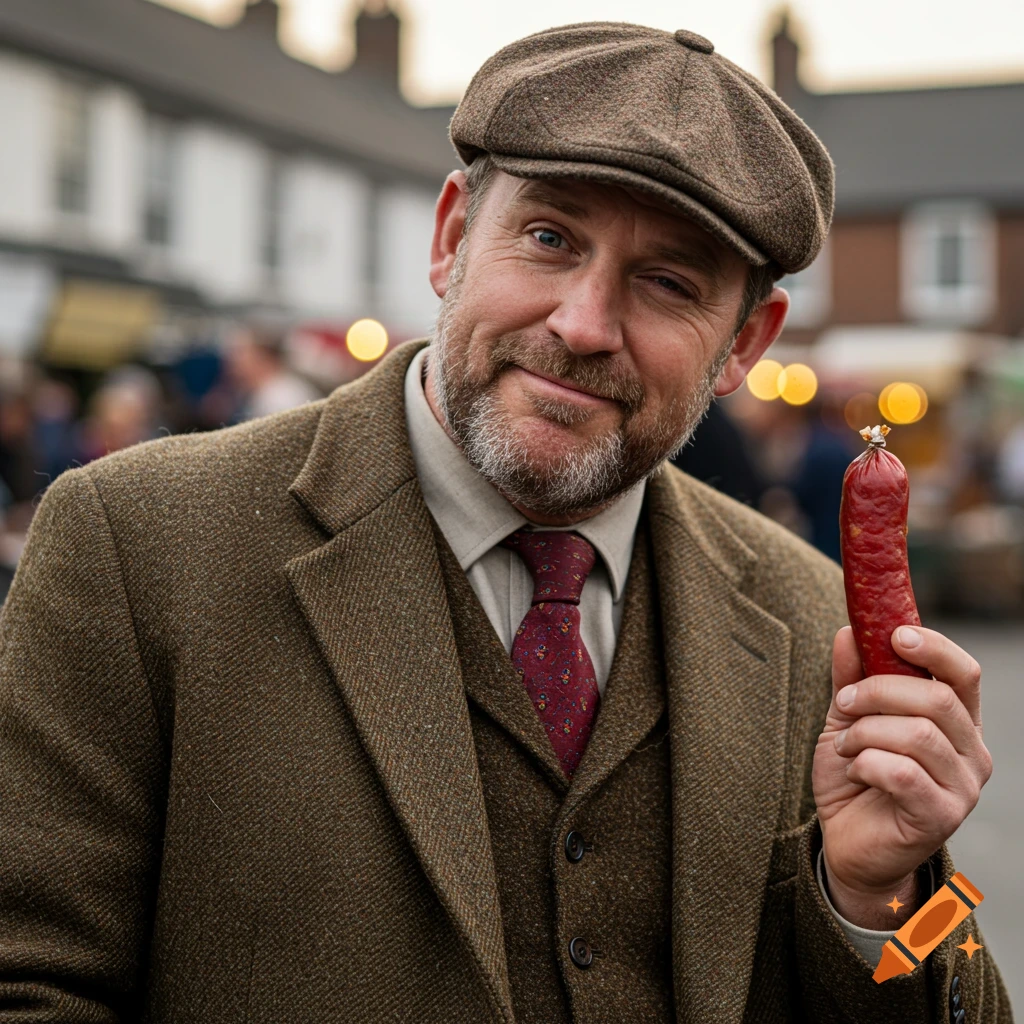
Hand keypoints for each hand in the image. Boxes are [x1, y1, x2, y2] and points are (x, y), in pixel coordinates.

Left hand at [811, 625, 992, 927]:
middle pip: (936, 699)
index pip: (964, 673)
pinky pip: (902, 772)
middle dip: (878, 691)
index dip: (934, 648)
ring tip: (846, 746)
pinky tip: (856, 770)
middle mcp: (971, 753)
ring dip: (866, 732)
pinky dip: (866, 763)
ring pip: (918, 734)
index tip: (894, 634)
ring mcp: (962, 788)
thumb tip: (847, 631)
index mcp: (958, 722)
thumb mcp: (847, 718)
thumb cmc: (855, 776)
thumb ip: (851, 677)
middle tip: (844, 702)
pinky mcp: (940, 816)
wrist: (848, 843)